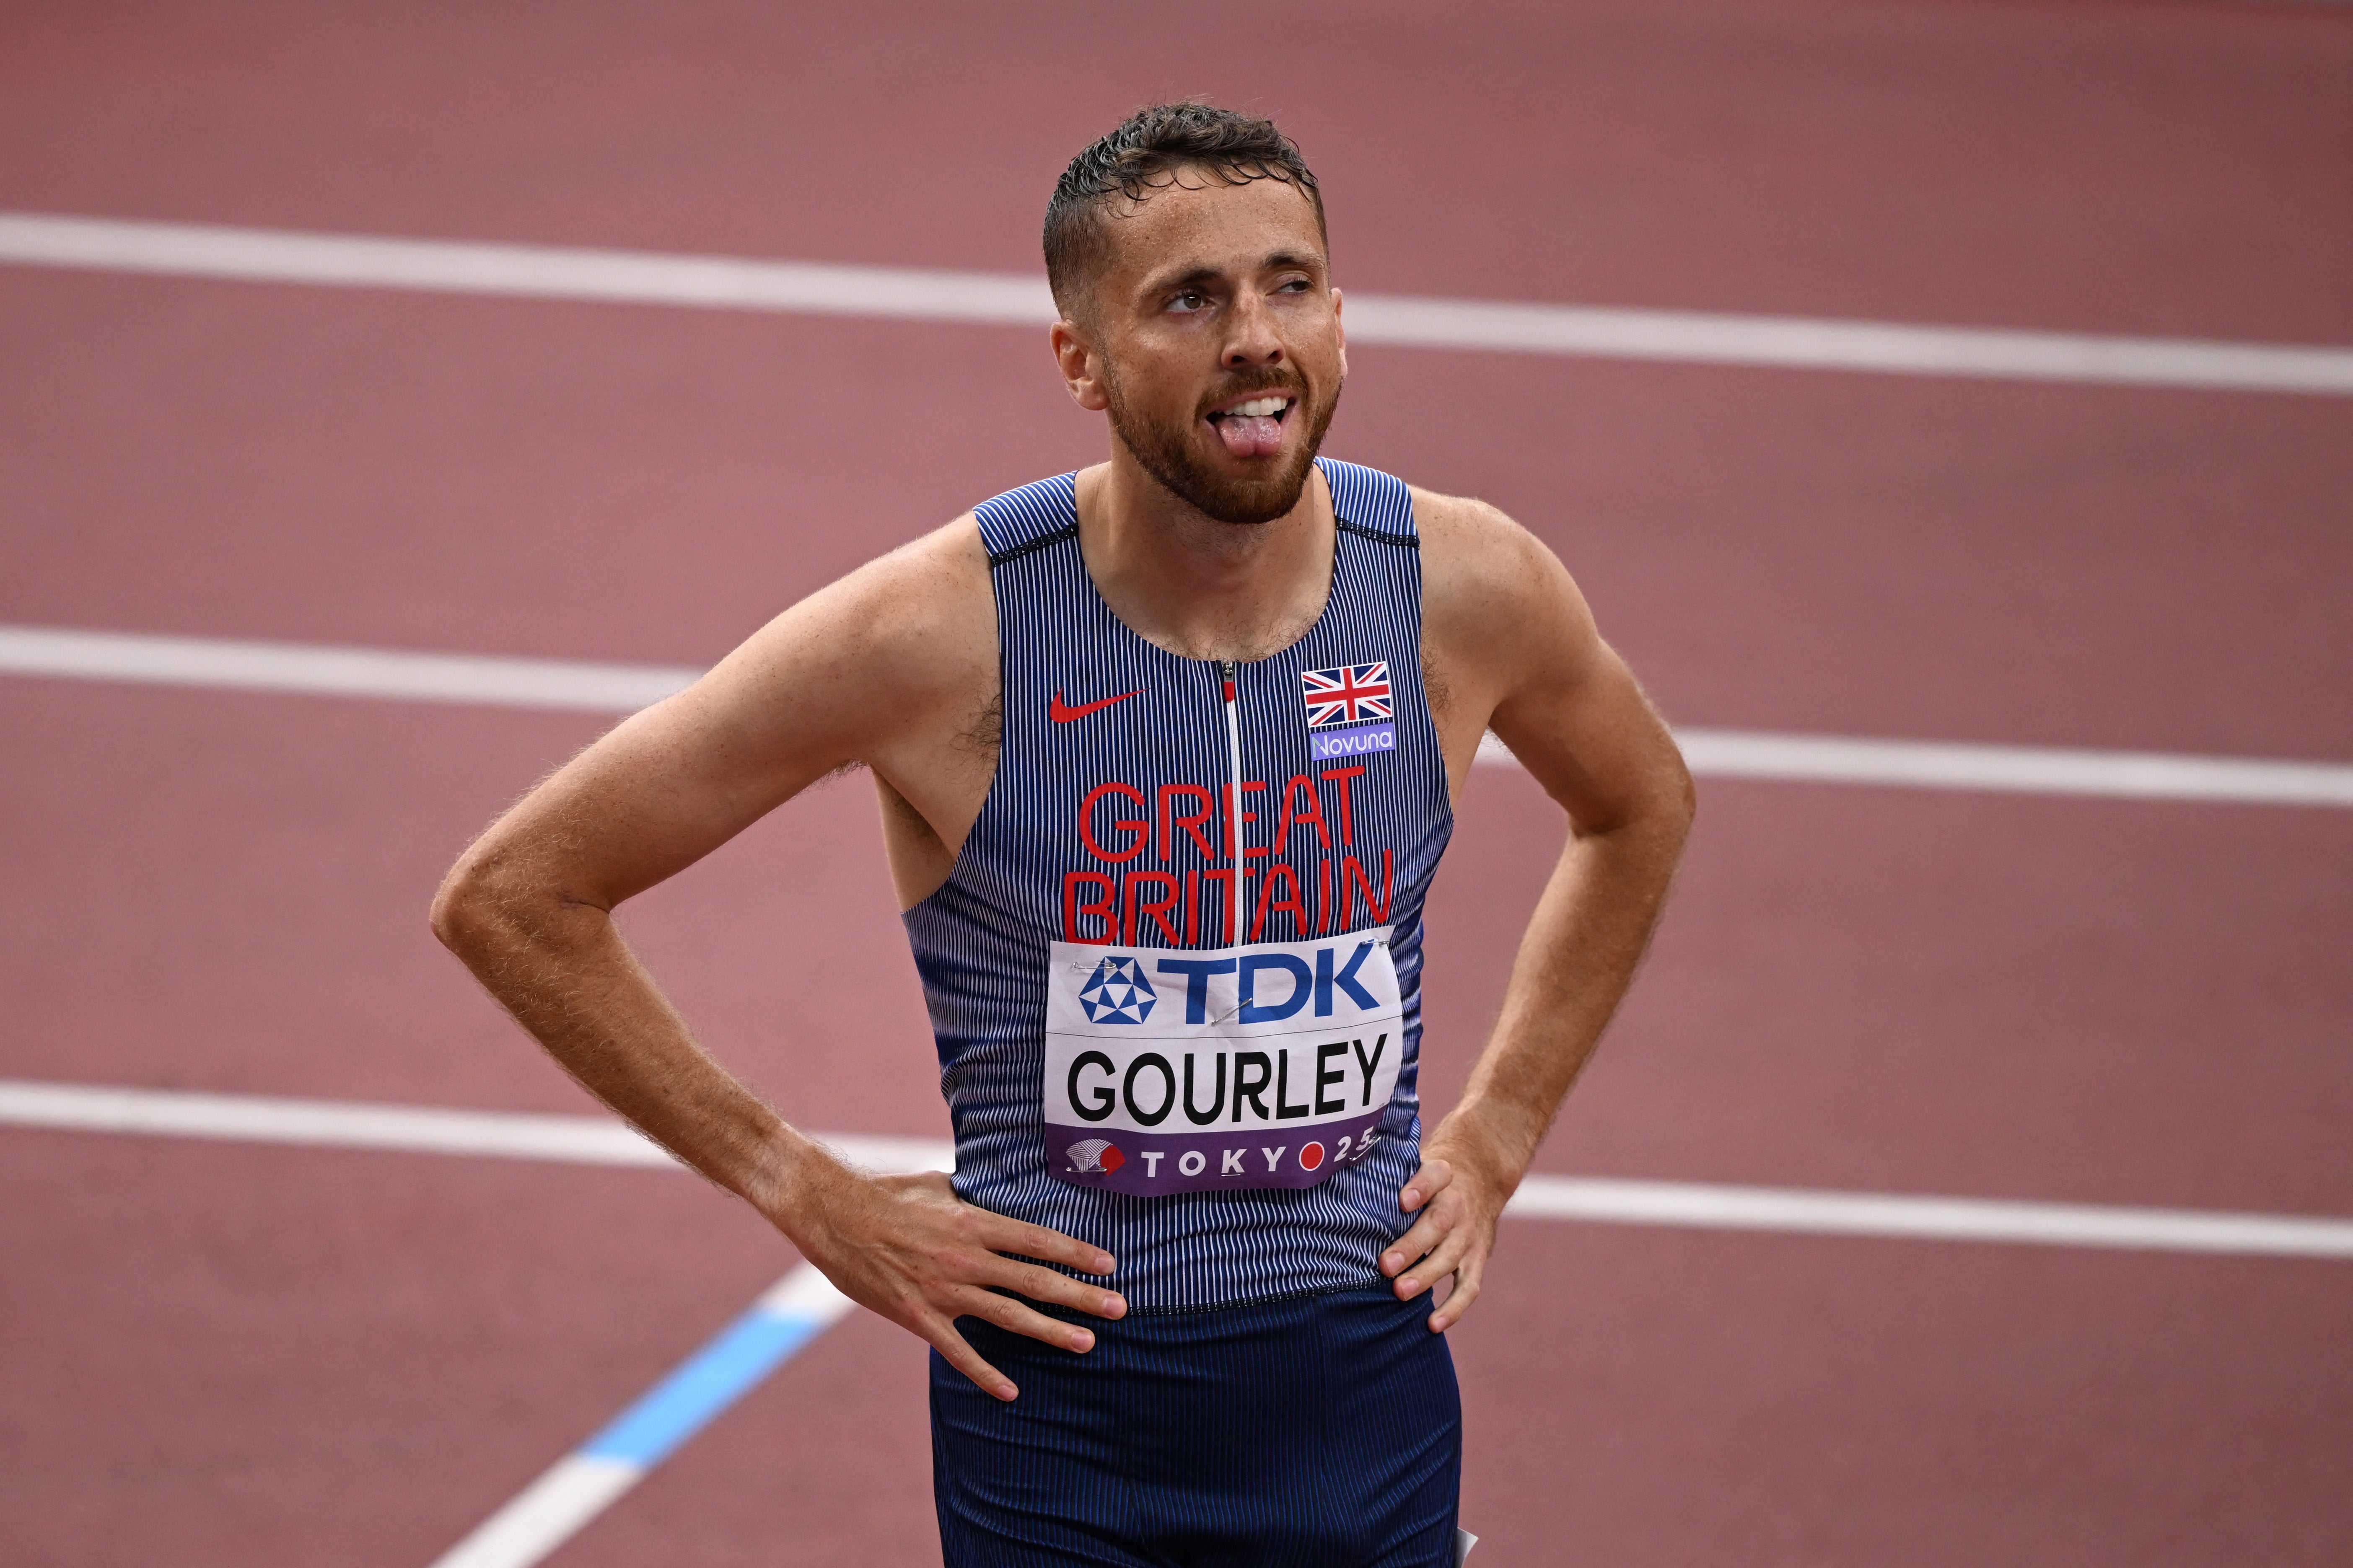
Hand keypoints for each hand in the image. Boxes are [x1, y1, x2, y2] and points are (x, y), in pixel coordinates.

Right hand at [772, 1153, 1124, 1400]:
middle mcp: (966, 1257)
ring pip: (1008, 1315)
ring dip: (1050, 1331)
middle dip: (1080, 1296)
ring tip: (1087, 1343)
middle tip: (1119, 1307)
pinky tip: (1011, 1391)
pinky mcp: (918, 1315)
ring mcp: (943, 1289)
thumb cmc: (886, 1194)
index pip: (1037, 1240)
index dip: (1076, 1253)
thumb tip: (992, 1194)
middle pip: (1034, 1280)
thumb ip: (970, 1196)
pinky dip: (985, 1373)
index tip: (1109, 1264)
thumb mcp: (938, 1185)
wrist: (834, 1215)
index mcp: (973, 1221)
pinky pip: (958, 1351)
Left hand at [1382, 1127, 1512, 1331]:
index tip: (1402, 1201)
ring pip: (1450, 1256)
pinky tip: (1432, 1324)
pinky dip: (1454, 1308)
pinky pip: (1469, 1286)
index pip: (1435, 1175)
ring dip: (1426, 1276)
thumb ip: (1387, 1176)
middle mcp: (1457, 1205)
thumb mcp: (1415, 1165)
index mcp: (1442, 1176)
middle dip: (1411, 1246)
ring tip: (1399, 1292)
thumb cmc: (1429, 1181)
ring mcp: (1468, 1234)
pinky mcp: (1477, 1259)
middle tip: (1384, 1265)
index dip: (1421, 1187)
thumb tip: (1335, 1187)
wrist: (1481, 1180)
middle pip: (1438, 1223)